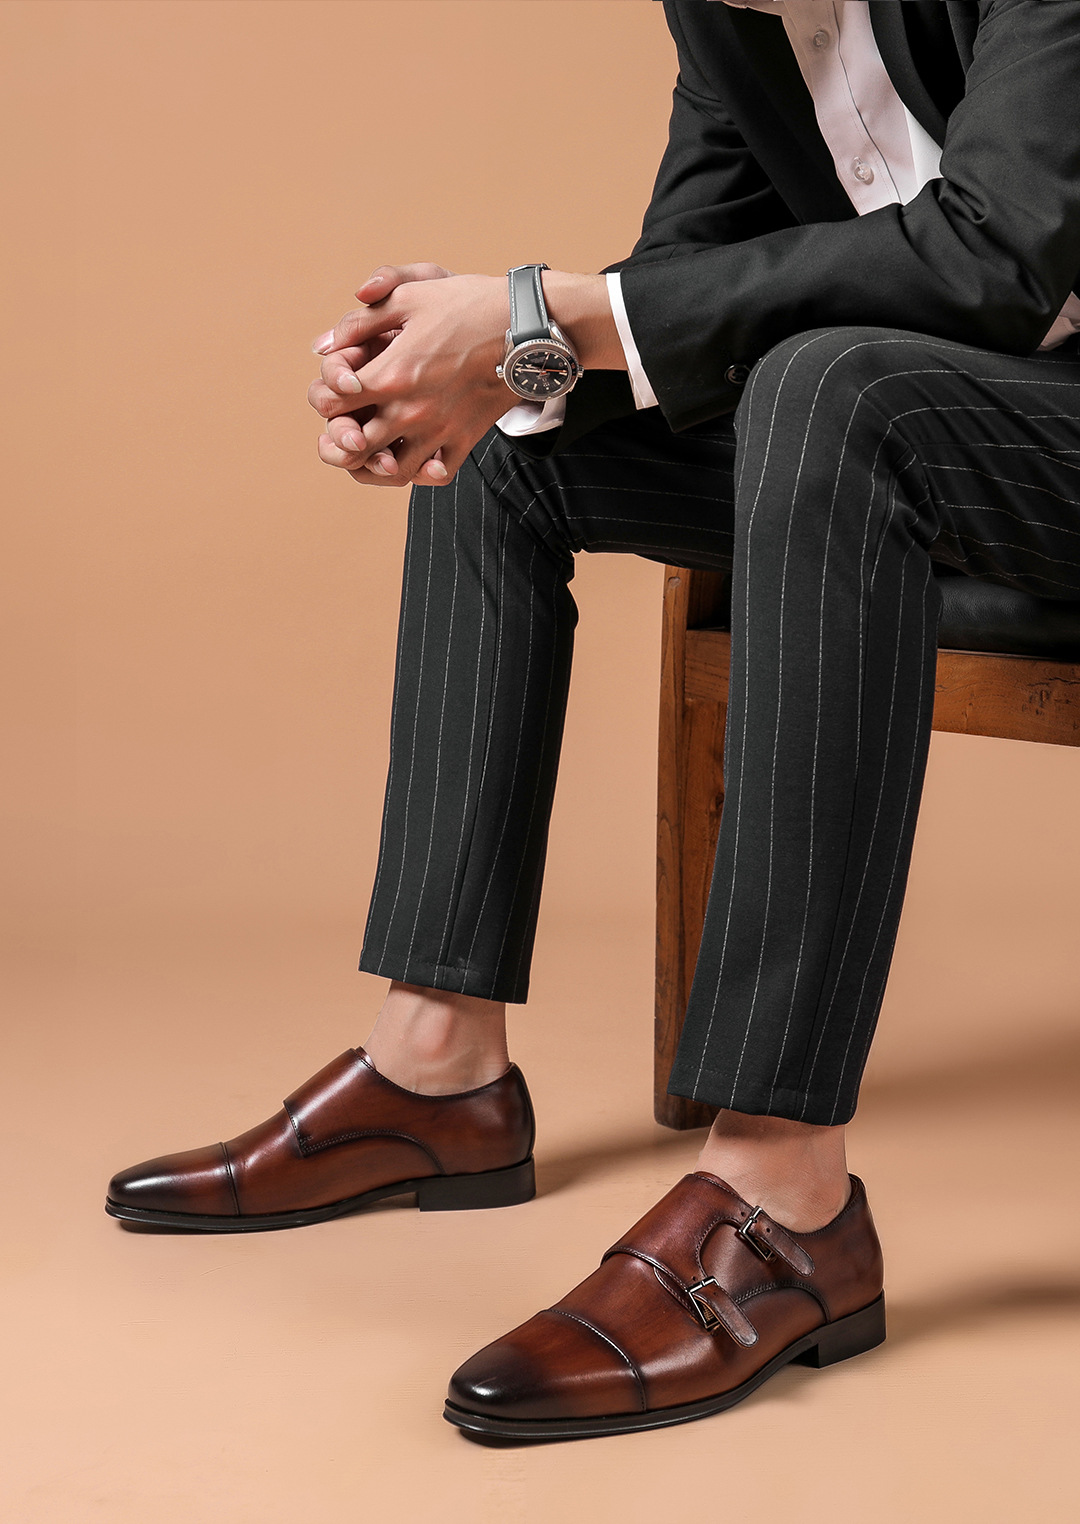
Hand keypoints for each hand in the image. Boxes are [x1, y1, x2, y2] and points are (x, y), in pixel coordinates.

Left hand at [309, 268, 509, 486]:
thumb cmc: (467, 305)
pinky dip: (419, 473)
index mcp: (391, 375)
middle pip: (353, 447)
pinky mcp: (464, 440)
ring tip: (371, 451)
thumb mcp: (409, 297)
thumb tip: (324, 345)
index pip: (333, 403)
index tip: (338, 387)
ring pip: (391, 472)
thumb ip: (360, 322)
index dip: (325, 397)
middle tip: (342, 430)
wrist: (527, 327)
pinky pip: (436, 474)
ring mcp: (439, 431)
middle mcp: (411, 411)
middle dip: (338, 441)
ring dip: (374, 466)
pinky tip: (412, 457)